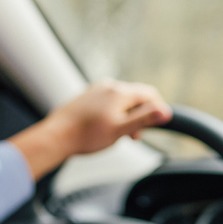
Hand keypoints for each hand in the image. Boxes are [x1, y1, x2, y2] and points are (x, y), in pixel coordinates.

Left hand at [9, 79, 172, 179]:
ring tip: (118, 135)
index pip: (150, 94)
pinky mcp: (88, 96)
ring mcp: (97, 89)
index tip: (155, 126)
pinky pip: (109, 101)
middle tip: (133, 137)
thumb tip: (165, 111)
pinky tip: (104, 128)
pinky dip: (114, 113)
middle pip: (136, 97)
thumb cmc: (87, 135)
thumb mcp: (120, 129)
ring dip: (126, 116)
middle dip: (140, 116)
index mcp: (119, 92)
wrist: (57, 136)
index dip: (158, 109)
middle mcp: (109, 85)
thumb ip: (144, 119)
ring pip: (122, 100)